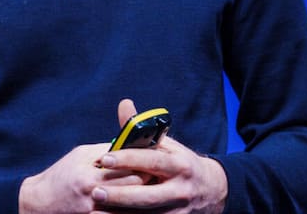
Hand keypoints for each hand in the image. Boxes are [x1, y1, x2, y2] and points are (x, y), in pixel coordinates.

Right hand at [19, 142, 145, 213]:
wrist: (38, 204)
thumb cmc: (60, 176)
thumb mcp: (80, 157)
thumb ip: (105, 151)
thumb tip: (131, 143)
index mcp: (89, 177)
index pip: (128, 170)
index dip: (145, 165)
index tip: (155, 161)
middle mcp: (92, 197)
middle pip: (133, 190)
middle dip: (148, 182)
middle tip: (159, 176)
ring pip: (129, 208)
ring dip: (142, 199)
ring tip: (152, 193)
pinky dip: (129, 211)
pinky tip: (137, 207)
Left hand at [89, 99, 227, 213]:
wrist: (212, 190)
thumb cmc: (180, 163)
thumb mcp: (168, 145)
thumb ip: (143, 130)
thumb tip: (124, 105)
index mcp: (179, 165)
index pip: (152, 161)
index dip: (128, 159)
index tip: (105, 158)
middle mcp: (180, 189)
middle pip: (147, 195)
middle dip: (120, 195)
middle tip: (95, 191)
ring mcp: (178, 211)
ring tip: (95, 211)